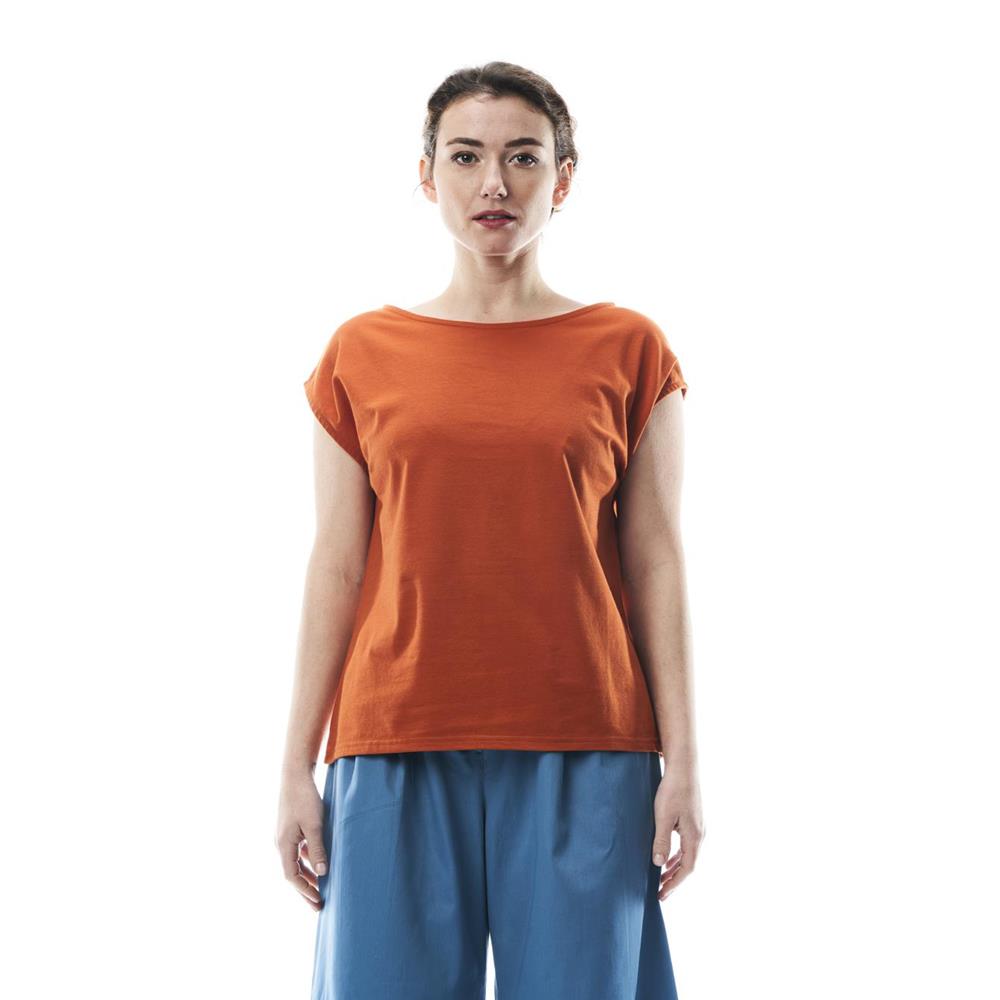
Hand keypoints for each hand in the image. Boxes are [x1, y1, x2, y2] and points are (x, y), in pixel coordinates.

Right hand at [275, 770, 327, 910]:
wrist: (295, 775)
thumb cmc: (305, 799)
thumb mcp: (315, 825)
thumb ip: (318, 849)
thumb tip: (322, 874)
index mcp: (284, 845)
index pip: (291, 876)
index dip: (304, 891)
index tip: (317, 901)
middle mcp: (280, 844)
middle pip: (292, 873)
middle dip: (305, 889)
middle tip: (318, 905)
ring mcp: (284, 836)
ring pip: (295, 863)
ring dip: (307, 876)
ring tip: (320, 888)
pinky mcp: (290, 829)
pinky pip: (297, 852)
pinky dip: (307, 861)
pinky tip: (318, 864)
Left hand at [650, 762, 704, 900]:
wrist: (684, 767)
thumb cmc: (673, 790)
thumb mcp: (663, 816)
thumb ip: (661, 841)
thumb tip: (658, 865)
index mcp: (694, 837)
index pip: (687, 869)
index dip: (674, 884)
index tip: (662, 894)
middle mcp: (700, 835)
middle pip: (689, 865)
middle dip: (674, 880)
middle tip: (660, 893)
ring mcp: (698, 828)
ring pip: (688, 855)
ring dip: (676, 868)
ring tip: (662, 879)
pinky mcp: (694, 820)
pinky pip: (687, 845)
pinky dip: (678, 855)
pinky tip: (667, 856)